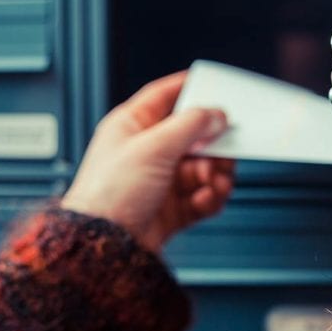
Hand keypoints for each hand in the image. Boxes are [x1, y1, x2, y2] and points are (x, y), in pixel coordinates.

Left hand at [61, 72, 234, 253]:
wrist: (106, 246)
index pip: (164, 97)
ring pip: (204, 168)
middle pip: (194, 136)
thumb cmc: (109, 194)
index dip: (189, 87)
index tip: (214, 84)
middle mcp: (148, 152)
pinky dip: (211, 197)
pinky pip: (204, 196)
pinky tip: (207, 198)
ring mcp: (161, 181)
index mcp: (132, 127)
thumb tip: (216, 115)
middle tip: (225, 149)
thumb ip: (191, 125)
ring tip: (215, 181)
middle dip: (213, 145)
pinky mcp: (173, 208)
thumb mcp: (154, 147)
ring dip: (216, 174)